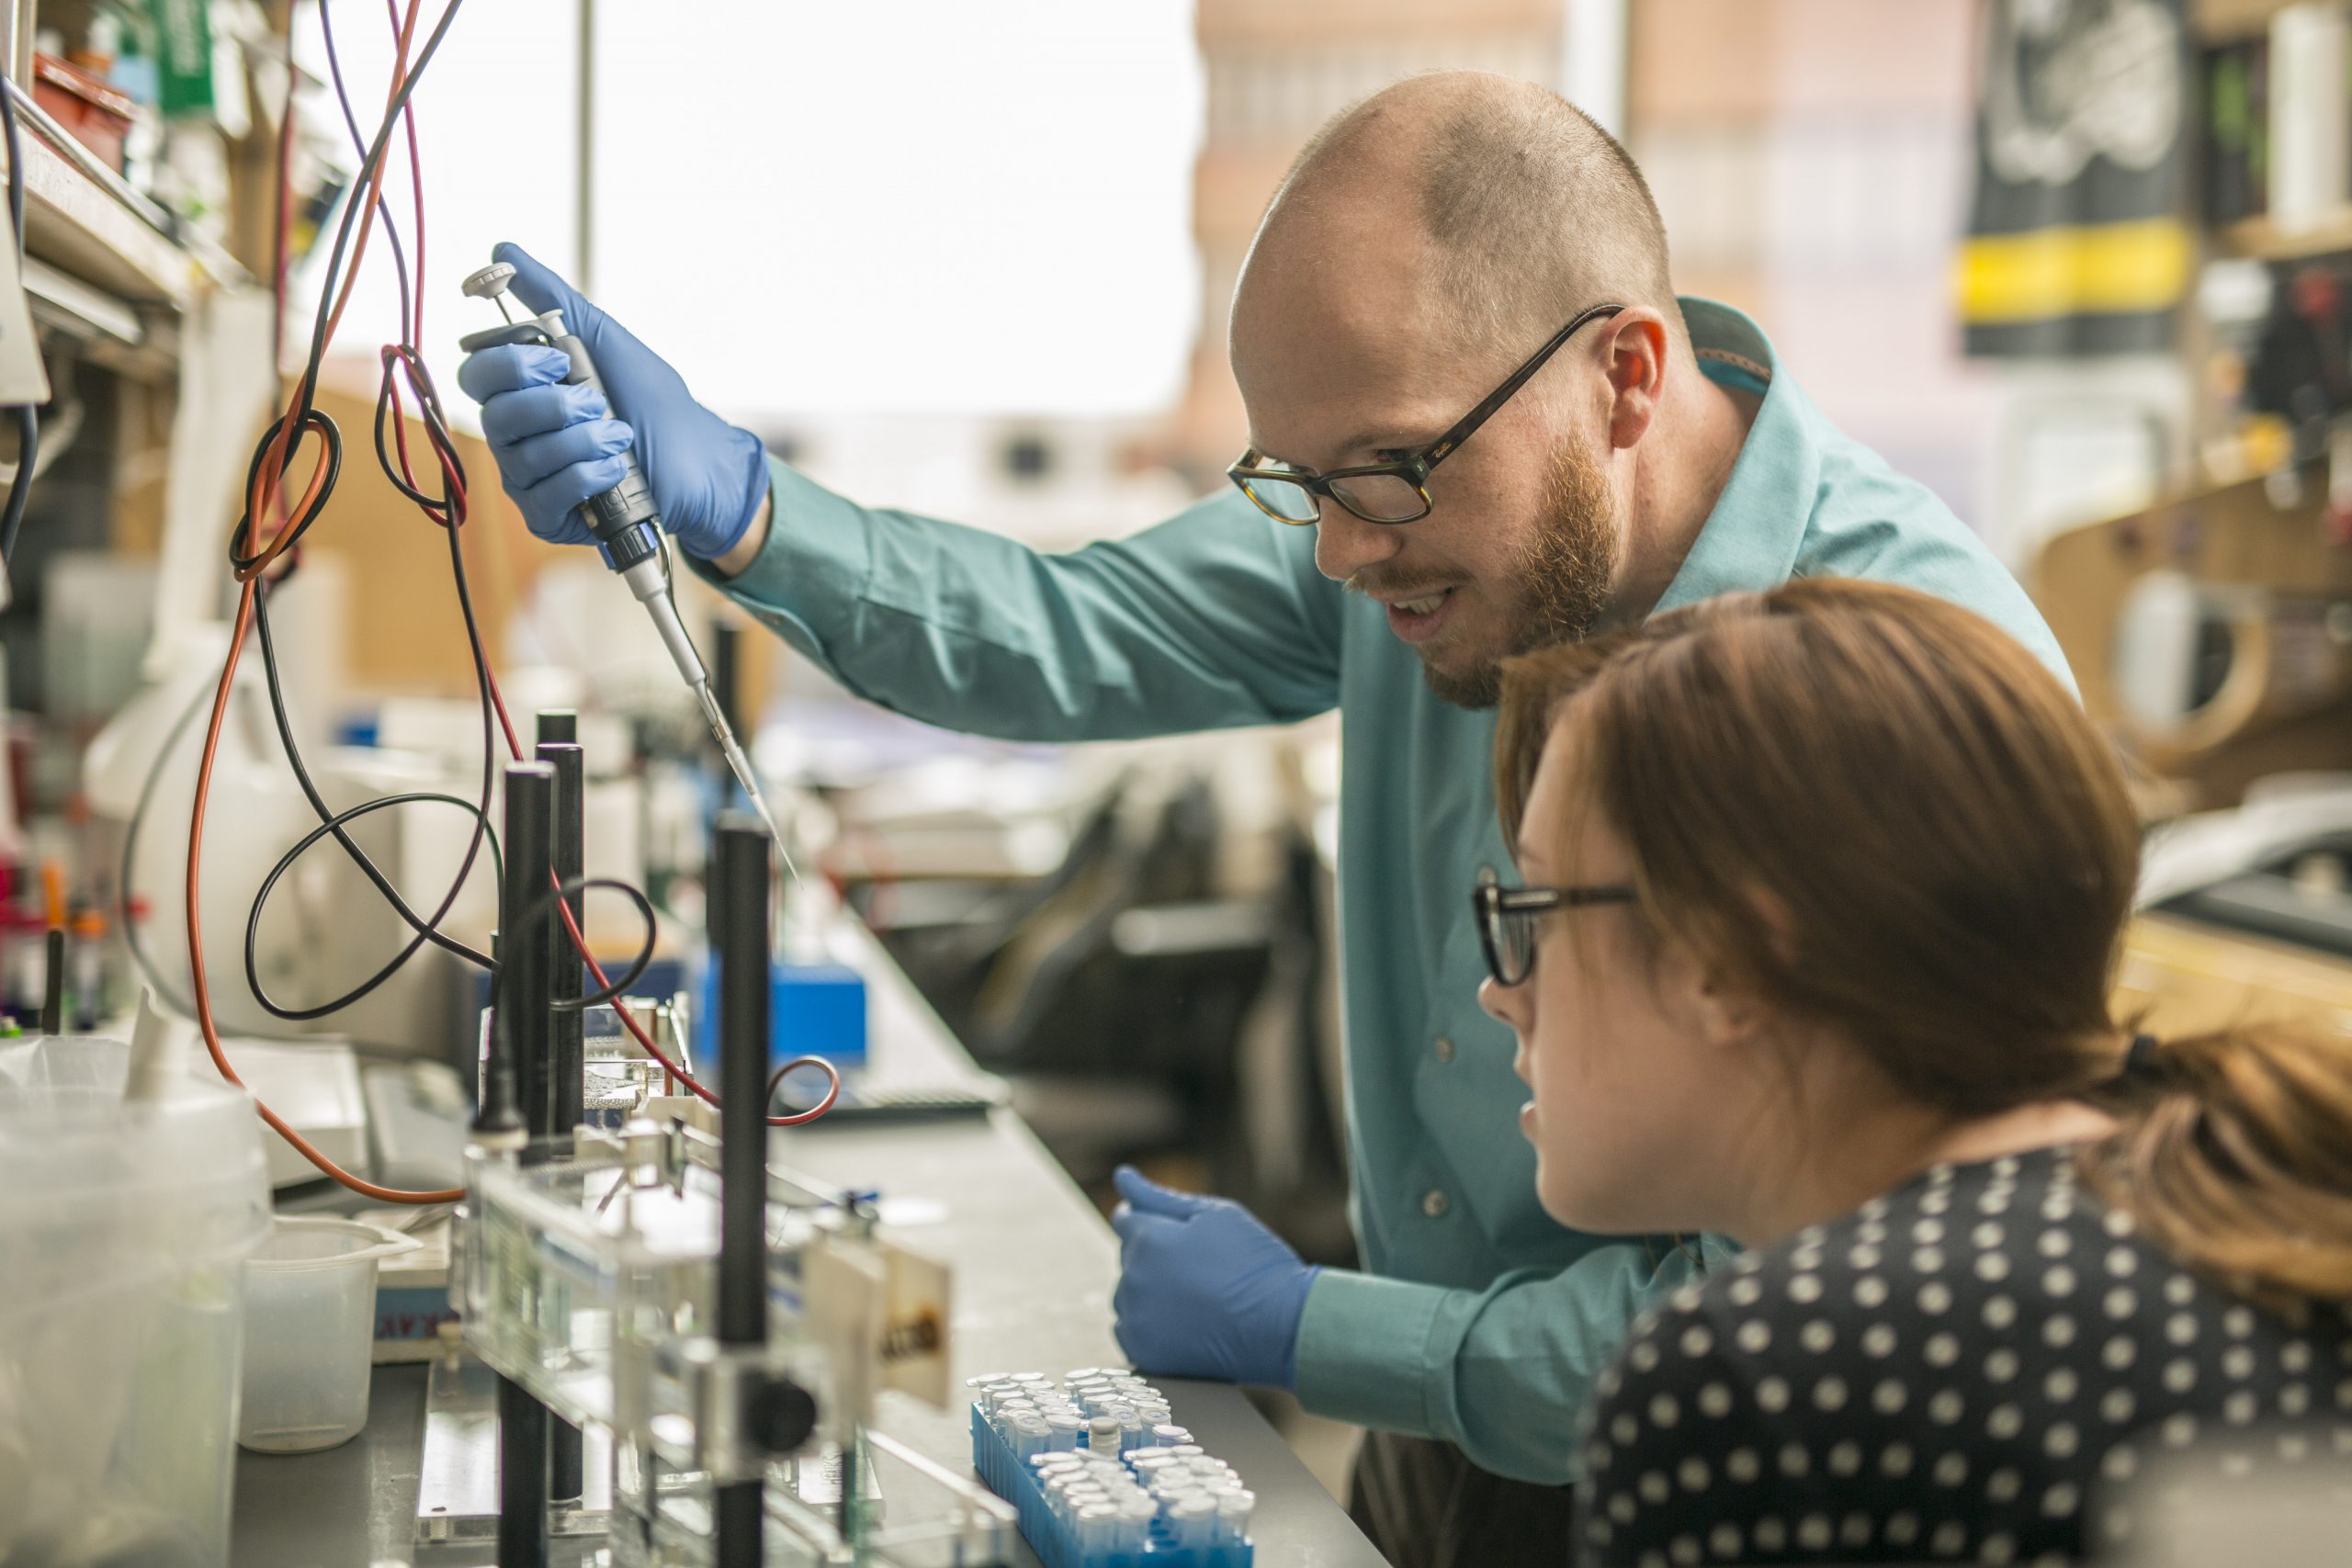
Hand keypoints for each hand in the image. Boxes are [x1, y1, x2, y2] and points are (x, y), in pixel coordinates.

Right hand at [455, 242, 768, 560]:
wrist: (700, 461)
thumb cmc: (653, 402)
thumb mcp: (606, 341)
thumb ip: (552, 301)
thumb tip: (503, 252)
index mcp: (523, 392)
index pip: (477, 375)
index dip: (510, 366)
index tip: (556, 362)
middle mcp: (518, 435)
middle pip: (494, 416)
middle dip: (551, 406)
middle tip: (596, 403)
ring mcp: (531, 478)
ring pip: (521, 458)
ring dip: (579, 441)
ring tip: (619, 437)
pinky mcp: (550, 517)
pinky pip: (544, 498)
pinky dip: (585, 476)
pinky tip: (615, 468)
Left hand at [1110, 1166, 1317, 1389]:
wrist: (1283, 1326)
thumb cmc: (1254, 1264)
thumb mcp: (1215, 1215)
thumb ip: (1161, 1197)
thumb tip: (1122, 1176)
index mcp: (1148, 1240)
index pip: (1126, 1219)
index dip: (1154, 1220)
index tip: (1182, 1235)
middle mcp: (1133, 1279)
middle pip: (1129, 1256)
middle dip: (1154, 1254)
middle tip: (1201, 1267)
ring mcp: (1137, 1320)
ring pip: (1128, 1294)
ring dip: (1148, 1290)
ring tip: (1195, 1296)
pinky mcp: (1144, 1353)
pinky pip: (1129, 1329)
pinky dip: (1148, 1324)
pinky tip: (1183, 1322)